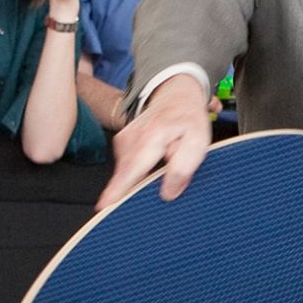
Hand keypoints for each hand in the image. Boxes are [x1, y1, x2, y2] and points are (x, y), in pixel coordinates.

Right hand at [98, 73, 211, 207]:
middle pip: (124, 176)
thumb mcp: (198, 143)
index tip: (104, 206)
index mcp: (151, 138)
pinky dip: (135, 174)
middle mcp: (132, 138)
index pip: (132, 170)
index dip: (117, 190)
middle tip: (134, 207)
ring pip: (124, 173)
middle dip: (129, 194)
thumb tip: (167, 193)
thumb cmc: (188, 120)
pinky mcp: (121, 144)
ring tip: (157, 171)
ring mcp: (123, 140)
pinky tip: (149, 168)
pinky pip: (124, 168)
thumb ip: (183, 168)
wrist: (176, 96)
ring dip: (137, 181)